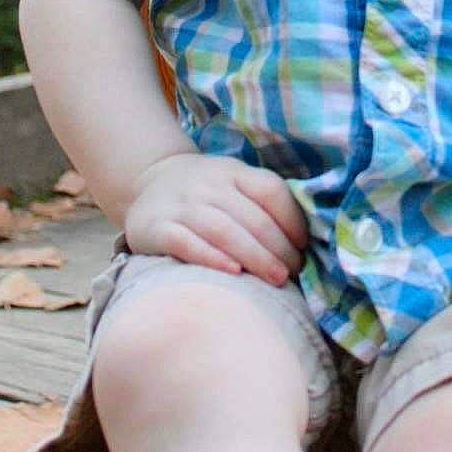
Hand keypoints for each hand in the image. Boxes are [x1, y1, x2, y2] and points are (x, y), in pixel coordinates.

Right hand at [123, 152, 308, 285]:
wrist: (148, 181)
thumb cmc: (205, 193)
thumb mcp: (232, 183)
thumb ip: (260, 204)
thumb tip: (303, 243)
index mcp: (234, 171)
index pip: (270, 190)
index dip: (292, 219)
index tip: (304, 247)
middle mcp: (209, 184)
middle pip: (251, 217)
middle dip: (278, 248)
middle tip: (294, 273)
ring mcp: (182, 205)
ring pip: (224, 229)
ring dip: (255, 256)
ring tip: (276, 279)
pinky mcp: (156, 227)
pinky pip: (185, 242)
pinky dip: (211, 257)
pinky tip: (232, 272)